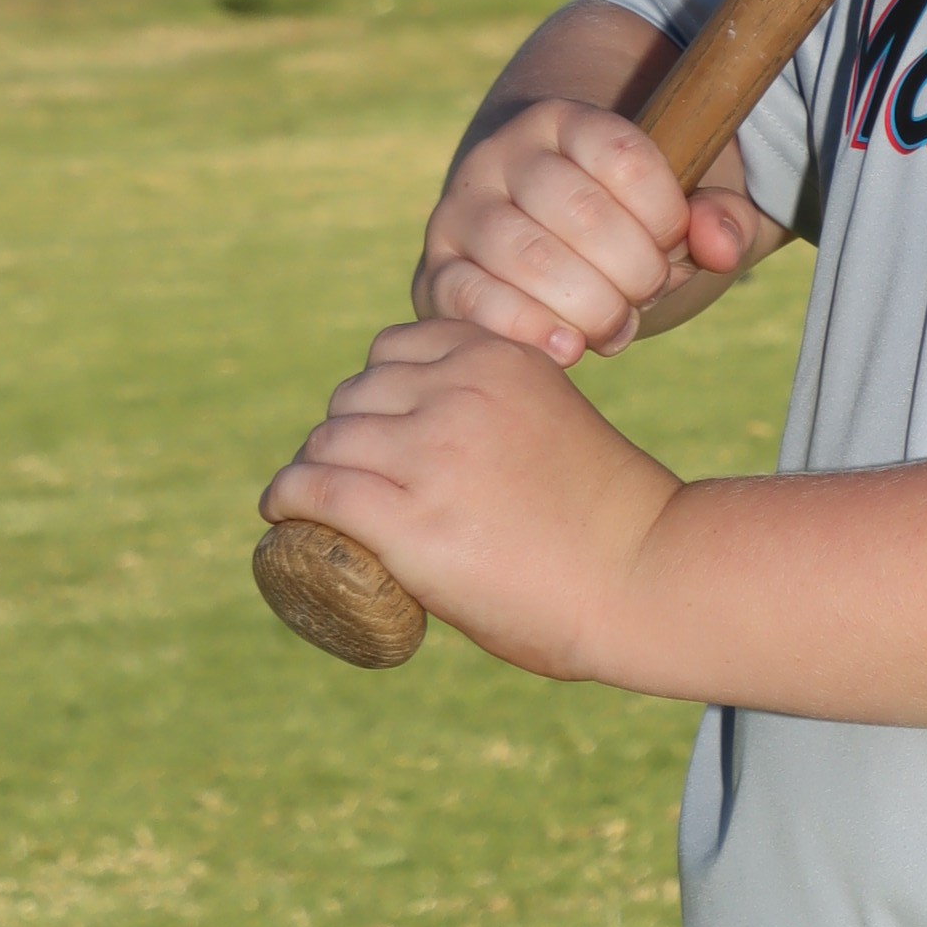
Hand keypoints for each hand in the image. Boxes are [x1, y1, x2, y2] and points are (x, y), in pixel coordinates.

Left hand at [258, 321, 683, 679]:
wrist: (645, 577)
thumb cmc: (611, 518)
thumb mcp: (554, 421)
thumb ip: (502, 411)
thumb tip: (445, 446)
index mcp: (498, 358)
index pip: (394, 349)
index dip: (376, 393)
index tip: (377, 433)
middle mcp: (459, 391)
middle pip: (353, 397)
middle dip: (346, 436)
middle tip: (354, 483)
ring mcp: (430, 454)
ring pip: (328, 443)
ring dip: (315, 470)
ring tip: (316, 504)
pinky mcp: (407, 520)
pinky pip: (315, 490)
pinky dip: (287, 498)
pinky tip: (281, 511)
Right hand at [415, 96, 759, 360]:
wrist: (533, 230)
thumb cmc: (625, 220)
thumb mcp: (680, 204)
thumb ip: (722, 215)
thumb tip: (721, 245)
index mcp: (562, 121)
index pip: (622, 155)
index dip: (664, 212)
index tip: (674, 239)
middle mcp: (501, 156)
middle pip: (580, 212)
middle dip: (634, 269)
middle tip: (647, 290)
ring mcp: (461, 214)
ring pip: (528, 258)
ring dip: (591, 306)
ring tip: (616, 323)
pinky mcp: (437, 272)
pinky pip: (471, 300)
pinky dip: (527, 330)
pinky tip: (569, 349)